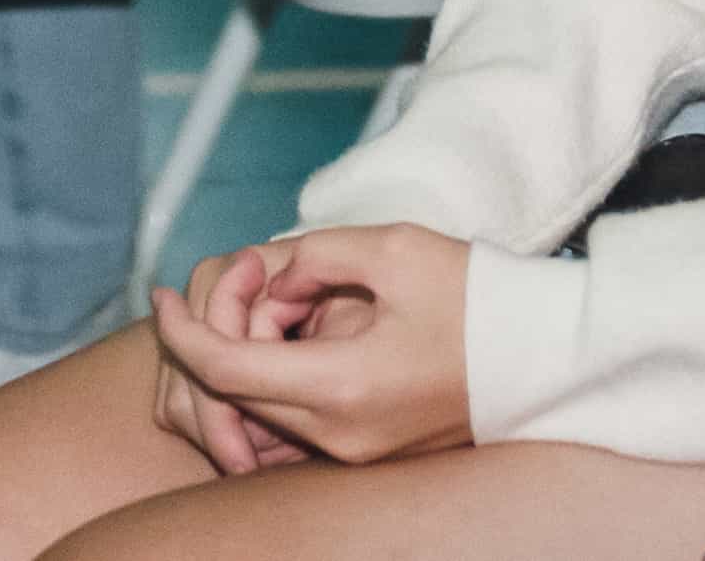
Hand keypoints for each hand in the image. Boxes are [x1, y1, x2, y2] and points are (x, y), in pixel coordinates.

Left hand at [139, 223, 478, 470]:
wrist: (545, 358)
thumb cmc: (478, 298)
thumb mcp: (392, 249)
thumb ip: (312, 255)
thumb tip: (269, 278)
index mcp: (341, 388)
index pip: (221, 370)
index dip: (179, 330)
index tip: (160, 292)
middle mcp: (339, 436)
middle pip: (233, 392)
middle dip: (223, 327)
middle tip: (261, 274)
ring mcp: (352, 453)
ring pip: (260, 408)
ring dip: (251, 352)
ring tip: (296, 298)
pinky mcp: (366, 453)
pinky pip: (292, 421)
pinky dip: (278, 375)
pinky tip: (306, 330)